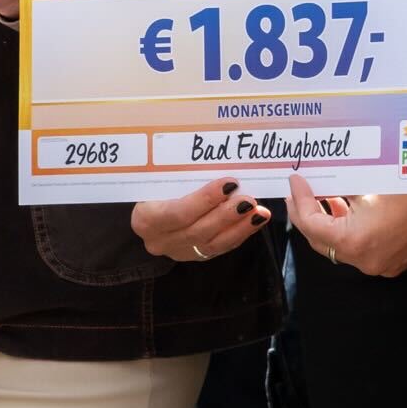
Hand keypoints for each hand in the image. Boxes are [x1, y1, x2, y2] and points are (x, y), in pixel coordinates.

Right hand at [133, 177, 272, 265]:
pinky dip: (241, 233)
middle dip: (226, 215)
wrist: (153, 206)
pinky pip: (221, 247)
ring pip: (212, 244)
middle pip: (196, 231)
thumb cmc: (160, 186)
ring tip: (260, 213)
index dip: (205, 200)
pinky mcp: (196, 256)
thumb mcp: (163, 179)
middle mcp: (159, 240)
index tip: (229, 184)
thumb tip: (217, 151)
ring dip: (240, 227)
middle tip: (249, 200)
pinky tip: (256, 220)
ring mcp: (178, 251)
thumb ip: (184, 173)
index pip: (177, 213)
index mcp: (146, 218)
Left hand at [286, 179, 406, 277]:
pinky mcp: (392, 263)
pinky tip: (352, 210)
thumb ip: (340, 191)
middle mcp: (364, 260)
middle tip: (302, 192)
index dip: (299, 201)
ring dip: (331, 223)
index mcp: (355, 241)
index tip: (296, 183)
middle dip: (309, 216)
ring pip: (341, 247)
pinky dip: (351, 232)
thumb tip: (319, 184)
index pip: (311, 225)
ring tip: (328, 197)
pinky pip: (361, 250)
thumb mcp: (370, 185)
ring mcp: (379, 265)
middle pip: (322, 241)